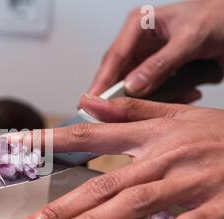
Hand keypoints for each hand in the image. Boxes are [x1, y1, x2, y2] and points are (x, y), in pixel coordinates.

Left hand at [11, 95, 223, 218]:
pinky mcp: (217, 204)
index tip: (16, 146)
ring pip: (133, 202)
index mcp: (148, 137)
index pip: (88, 138)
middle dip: (61, 207)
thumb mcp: (175, 113)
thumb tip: (86, 102)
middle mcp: (161, 158)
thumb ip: (128, 110)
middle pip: (102, 183)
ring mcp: (188, 182)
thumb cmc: (219, 134)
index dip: (49, 141)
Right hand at [90, 0, 223, 99]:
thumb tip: (132, 86)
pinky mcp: (161, 73)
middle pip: (119, 75)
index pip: (114, 57)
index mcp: (138, 26)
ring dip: (150, 99)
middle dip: (120, 96)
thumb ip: (160, 63)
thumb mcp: (190, 38)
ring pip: (136, 88)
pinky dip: (169, 97)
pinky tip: (188, 93)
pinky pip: (156, 92)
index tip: (93, 101)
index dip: (102, 81)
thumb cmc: (218, 17)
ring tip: (167, 100)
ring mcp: (149, 60)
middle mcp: (139, 43)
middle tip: (109, 116)